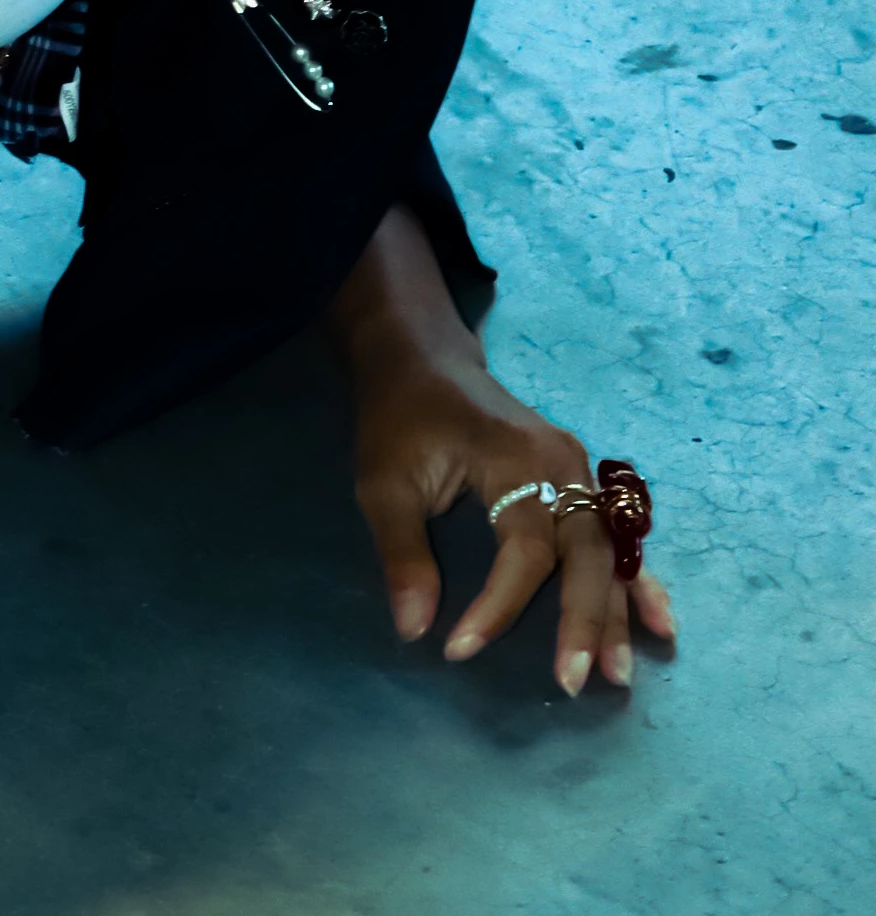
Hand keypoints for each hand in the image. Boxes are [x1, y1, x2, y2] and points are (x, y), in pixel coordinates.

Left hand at [350, 363, 677, 696]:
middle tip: (572, 682)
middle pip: (589, 551)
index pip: (526, 549)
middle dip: (586, 620)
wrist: (423, 358)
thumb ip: (402, 553)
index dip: (499, 606)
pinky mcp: (577, 481)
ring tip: (618, 673)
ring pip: (610, 549)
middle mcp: (561, 463)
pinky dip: (636, 580)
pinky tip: (658, 623)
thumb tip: (414, 630)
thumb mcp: (384, 480)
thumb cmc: (401, 419)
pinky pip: (617, 536)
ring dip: (618, 612)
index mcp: (516, 456)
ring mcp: (577, 471)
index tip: (459, 649)